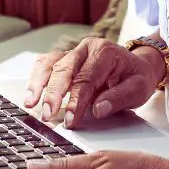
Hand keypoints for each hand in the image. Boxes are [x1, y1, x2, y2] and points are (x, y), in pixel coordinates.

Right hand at [23, 37, 164, 125]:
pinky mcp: (66, 58)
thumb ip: (119, 97)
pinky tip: (30, 92)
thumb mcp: (138, 88)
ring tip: (30, 103)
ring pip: (51, 63)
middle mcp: (87, 48)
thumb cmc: (137, 77)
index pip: (86, 79)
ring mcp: (74, 51)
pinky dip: (36, 76)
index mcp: (105, 52)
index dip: (76, 101)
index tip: (69, 120)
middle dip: (53, 93)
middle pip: (65, 69)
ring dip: (39, 83)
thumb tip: (99, 109)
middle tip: (47, 115)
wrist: (138, 65)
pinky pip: (47, 63)